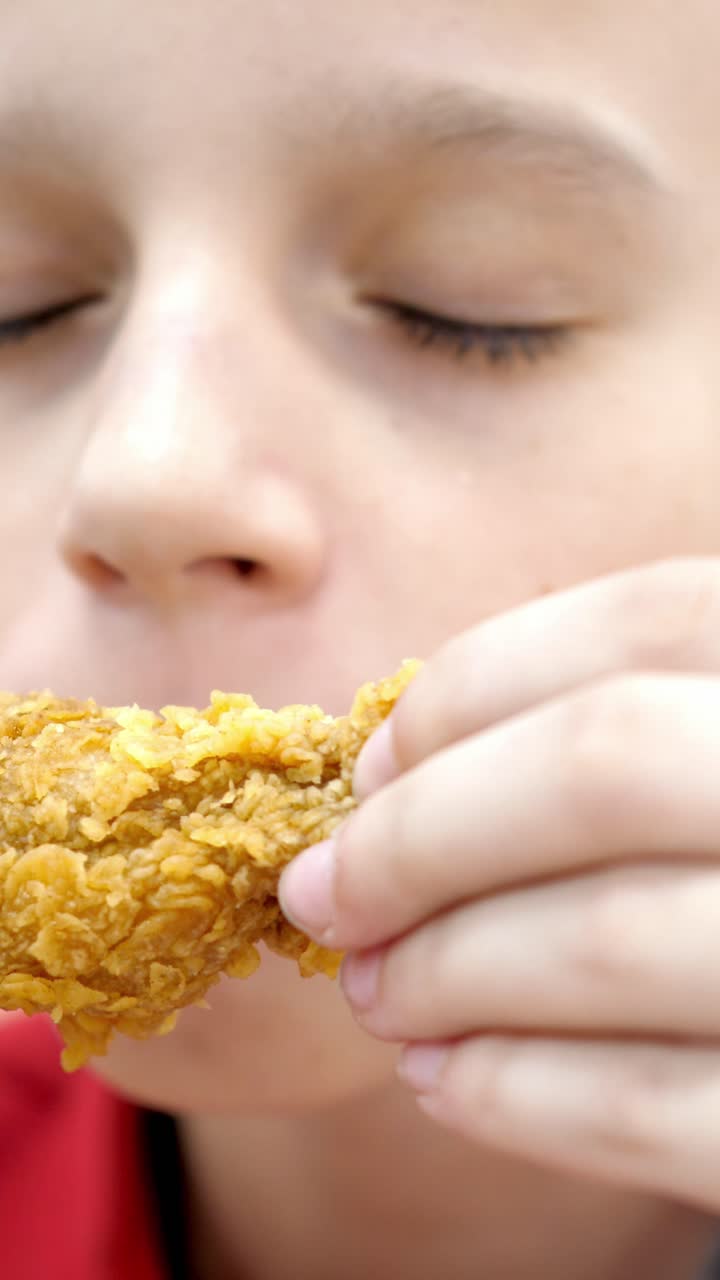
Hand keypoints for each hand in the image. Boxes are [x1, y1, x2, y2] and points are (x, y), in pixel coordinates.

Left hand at [279, 558, 719, 1209]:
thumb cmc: (710, 860)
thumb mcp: (702, 766)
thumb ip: (588, 740)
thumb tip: (381, 778)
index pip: (645, 624)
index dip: (475, 687)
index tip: (367, 769)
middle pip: (606, 764)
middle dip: (423, 834)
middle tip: (325, 897)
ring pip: (607, 939)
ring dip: (441, 971)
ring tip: (377, 995)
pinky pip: (641, 1107)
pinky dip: (508, 1092)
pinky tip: (444, 1078)